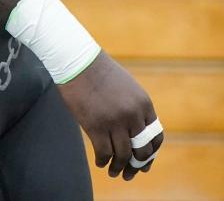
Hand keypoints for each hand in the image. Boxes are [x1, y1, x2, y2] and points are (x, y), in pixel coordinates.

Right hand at [56, 49, 163, 180]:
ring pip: (123, 155)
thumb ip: (134, 107)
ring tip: (114, 172)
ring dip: (119, 167)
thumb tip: (135, 132)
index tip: (143, 162)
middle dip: (136, 165)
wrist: (76, 59)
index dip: (151, 154)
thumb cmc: (98, 71)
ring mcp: (114, 121)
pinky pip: (104, 152)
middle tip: (130, 172)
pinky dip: (103, 161)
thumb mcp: (127, 87)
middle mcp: (133, 114)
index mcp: (144, 104)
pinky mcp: (95, 125)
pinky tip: (100, 162)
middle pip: (141, 150)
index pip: (155, 138)